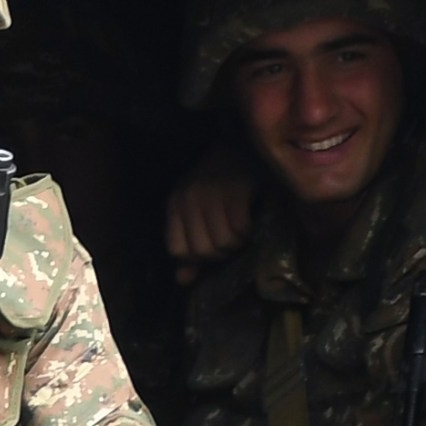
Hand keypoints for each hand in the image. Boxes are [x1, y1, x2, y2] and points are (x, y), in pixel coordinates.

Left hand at [165, 152, 257, 283]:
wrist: (238, 145)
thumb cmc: (217, 183)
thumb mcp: (195, 211)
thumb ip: (189, 245)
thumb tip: (182, 280)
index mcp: (175, 205)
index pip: (177, 250)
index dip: (195, 257)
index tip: (210, 250)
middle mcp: (189, 199)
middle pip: (202, 250)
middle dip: (220, 254)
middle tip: (231, 243)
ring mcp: (212, 194)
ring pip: (222, 242)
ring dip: (236, 244)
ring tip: (241, 233)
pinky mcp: (236, 190)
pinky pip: (240, 228)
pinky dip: (248, 232)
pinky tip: (250, 223)